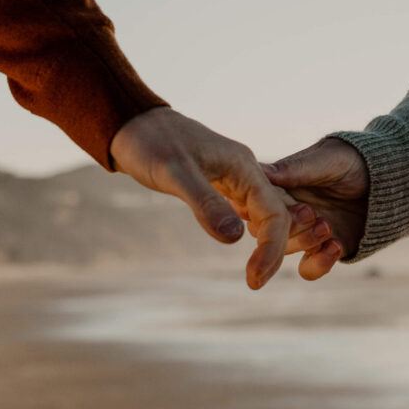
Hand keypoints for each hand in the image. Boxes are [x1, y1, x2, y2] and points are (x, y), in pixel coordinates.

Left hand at [109, 106, 300, 289]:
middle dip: (272, 251)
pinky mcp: (219, 183)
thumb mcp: (174, 173)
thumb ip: (206, 203)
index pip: (274, 212)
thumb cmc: (152, 143)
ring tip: (257, 273)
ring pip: (263, 213)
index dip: (270, 248)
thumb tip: (236, 238)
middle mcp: (245, 171)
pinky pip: (246, 210)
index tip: (254, 280)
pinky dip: (250, 232)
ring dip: (266, 242)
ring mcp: (233, 177)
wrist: (133, 125)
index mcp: (243, 166)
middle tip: (254, 283)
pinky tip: (244, 247)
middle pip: (275, 215)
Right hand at [262, 137, 369, 279]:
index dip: (263, 207)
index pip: (257, 202)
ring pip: (286, 250)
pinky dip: (318, 263)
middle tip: (311, 213)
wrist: (388, 179)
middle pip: (265, 231)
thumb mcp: (326, 160)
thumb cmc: (353, 159)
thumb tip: (262, 172)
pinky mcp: (324, 249)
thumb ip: (296, 169)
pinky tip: (336, 246)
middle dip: (285, 227)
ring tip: (328, 226)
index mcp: (281, 185)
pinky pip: (309, 268)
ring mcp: (305, 232)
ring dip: (305, 241)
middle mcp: (288, 210)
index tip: (280, 204)